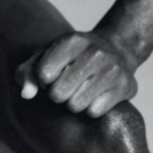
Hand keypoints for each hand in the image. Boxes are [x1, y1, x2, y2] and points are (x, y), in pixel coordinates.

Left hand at [16, 30, 137, 117]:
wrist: (117, 49)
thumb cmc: (72, 57)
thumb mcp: (46, 56)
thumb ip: (27, 73)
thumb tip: (27, 94)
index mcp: (72, 41)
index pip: (43, 75)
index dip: (43, 80)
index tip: (52, 75)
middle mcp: (95, 52)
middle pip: (58, 94)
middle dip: (57, 95)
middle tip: (67, 85)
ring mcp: (113, 69)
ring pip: (76, 106)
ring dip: (74, 103)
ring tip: (81, 90)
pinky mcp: (126, 86)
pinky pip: (94, 112)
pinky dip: (92, 108)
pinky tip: (97, 95)